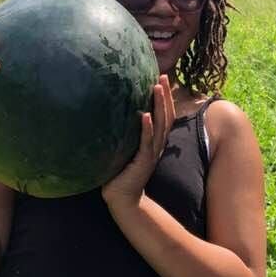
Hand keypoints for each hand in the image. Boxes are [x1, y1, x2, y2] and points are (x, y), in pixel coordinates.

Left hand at [101, 75, 174, 207]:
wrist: (123, 200)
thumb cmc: (119, 175)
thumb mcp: (124, 149)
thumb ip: (123, 134)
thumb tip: (108, 113)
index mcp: (154, 142)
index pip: (164, 115)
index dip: (165, 98)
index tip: (162, 78)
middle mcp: (157, 145)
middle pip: (167, 116)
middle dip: (165, 96)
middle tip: (163, 76)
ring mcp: (151, 153)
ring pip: (161, 125)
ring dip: (159, 106)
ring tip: (157, 88)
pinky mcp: (143, 162)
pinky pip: (147, 142)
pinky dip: (147, 128)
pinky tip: (145, 115)